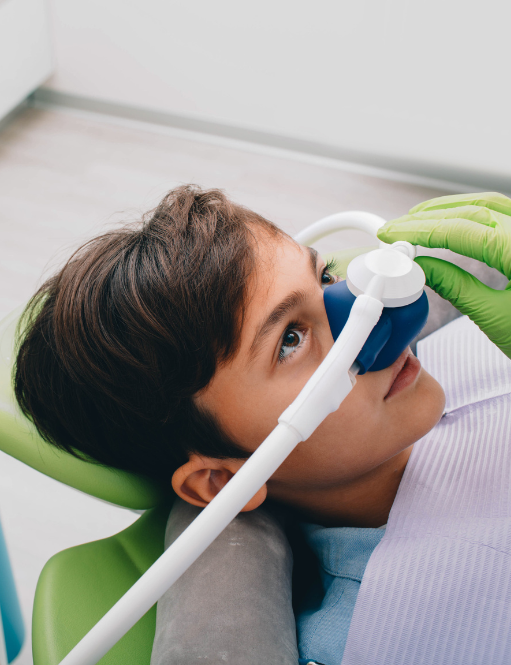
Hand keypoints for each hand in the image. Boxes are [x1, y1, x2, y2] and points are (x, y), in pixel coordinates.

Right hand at [376, 192, 510, 357]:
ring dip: (449, 209)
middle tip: (398, 228)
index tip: (395, 233)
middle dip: (430, 216)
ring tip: (418, 221)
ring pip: (489, 205)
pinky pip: (501, 214)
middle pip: (475, 209)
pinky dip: (471, 214)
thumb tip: (423, 268)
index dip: (422, 229)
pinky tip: (452, 223)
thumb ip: (457, 288)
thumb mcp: (497, 318)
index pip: (463, 229)